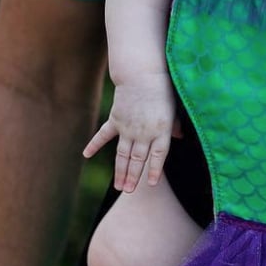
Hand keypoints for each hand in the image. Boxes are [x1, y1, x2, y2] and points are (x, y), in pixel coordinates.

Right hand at [83, 72, 175, 190]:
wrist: (142, 74)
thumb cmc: (162, 89)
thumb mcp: (173, 109)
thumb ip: (174, 126)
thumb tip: (180, 137)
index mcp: (160, 130)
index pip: (158, 155)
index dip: (154, 170)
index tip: (150, 184)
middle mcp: (143, 132)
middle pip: (137, 159)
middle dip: (133, 177)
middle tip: (128, 192)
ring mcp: (128, 127)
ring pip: (123, 154)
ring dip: (120, 171)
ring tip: (118, 187)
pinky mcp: (116, 119)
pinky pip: (104, 135)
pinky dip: (94, 145)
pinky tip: (86, 155)